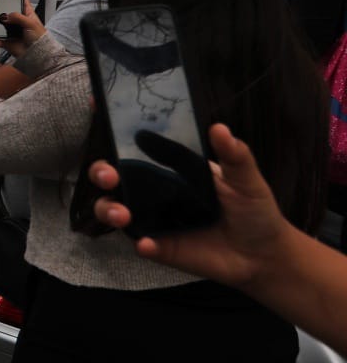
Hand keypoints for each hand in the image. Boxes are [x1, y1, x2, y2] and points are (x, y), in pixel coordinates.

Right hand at [0, 2, 44, 54]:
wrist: (37, 55)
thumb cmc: (40, 38)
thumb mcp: (31, 23)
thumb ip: (18, 17)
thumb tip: (5, 16)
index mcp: (27, 14)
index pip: (22, 2)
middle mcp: (18, 21)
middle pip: (8, 12)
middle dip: (2, 10)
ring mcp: (12, 31)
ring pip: (1, 25)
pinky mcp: (7, 41)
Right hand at [88, 124, 295, 286]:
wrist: (263, 256)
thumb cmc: (254, 211)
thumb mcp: (247, 179)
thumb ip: (234, 156)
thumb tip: (219, 128)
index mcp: (172, 167)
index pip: (136, 144)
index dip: (114, 127)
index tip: (98, 106)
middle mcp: (154, 190)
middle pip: (113, 175)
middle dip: (101, 172)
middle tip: (109, 176)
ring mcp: (152, 218)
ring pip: (113, 208)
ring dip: (108, 209)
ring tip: (123, 215)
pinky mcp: (158, 245)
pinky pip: (139, 242)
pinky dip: (140, 242)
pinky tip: (148, 243)